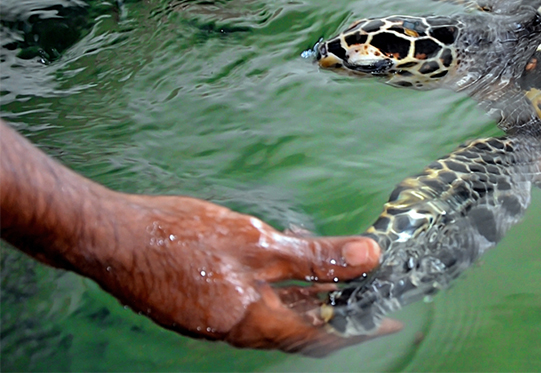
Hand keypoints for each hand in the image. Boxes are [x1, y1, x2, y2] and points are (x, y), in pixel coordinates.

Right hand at [94, 194, 399, 354]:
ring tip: (341, 276)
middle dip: (341, 311)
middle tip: (373, 293)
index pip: (322, 337)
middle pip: (304, 328)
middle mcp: (240, 329)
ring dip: (313, 298)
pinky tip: (290, 262)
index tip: (391, 321)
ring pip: (280, 313)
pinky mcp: (207, 302)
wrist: (113, 239)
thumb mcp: (258, 242)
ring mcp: (221, 317)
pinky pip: (257, 302)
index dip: (360, 331)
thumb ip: (315, 255)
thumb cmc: (180, 239)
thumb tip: (369, 257)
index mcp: (255, 322)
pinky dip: (283, 287)